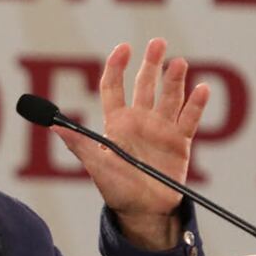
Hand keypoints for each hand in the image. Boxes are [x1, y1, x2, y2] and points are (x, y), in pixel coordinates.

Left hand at [54, 38, 208, 249]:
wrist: (144, 212)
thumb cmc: (116, 190)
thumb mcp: (96, 167)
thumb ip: (79, 144)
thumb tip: (54, 127)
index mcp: (117, 123)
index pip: (114, 87)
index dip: (116, 66)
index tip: (123, 48)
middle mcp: (140, 121)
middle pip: (145, 84)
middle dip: (151, 63)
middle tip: (158, 43)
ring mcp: (161, 129)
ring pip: (169, 96)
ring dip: (174, 79)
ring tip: (178, 63)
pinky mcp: (179, 142)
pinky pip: (189, 119)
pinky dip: (196, 104)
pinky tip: (201, 88)